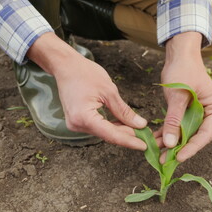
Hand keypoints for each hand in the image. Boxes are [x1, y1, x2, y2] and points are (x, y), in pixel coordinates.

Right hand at [27, 32, 147, 149]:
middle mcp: (77, 125)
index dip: (129, 141)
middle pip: (107, 135)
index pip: (111, 135)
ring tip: (137, 128)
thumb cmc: (85, 73)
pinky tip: (122, 122)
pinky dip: (109, 125)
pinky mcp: (76, 121)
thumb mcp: (109, 91)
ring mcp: (75, 124)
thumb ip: (124, 111)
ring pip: (102, 132)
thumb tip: (140, 125)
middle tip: (146, 135)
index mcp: (84, 117)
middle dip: (126, 135)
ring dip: (119, 130)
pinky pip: (96, 127)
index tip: (144, 146)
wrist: (66, 66)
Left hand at [157, 32, 211, 162]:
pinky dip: (167, 133)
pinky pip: (178, 126)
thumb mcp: (178, 95)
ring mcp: (200, 114)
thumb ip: (174, 119)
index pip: (205, 134)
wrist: (179, 56)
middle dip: (179, 148)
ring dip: (171, 142)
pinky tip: (155, 140)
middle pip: (195, 136)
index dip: (191, 147)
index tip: (177, 157)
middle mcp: (211, 113)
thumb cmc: (183, 70)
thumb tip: (170, 144)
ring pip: (185, 134)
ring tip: (156, 153)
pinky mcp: (188, 113)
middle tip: (164, 161)